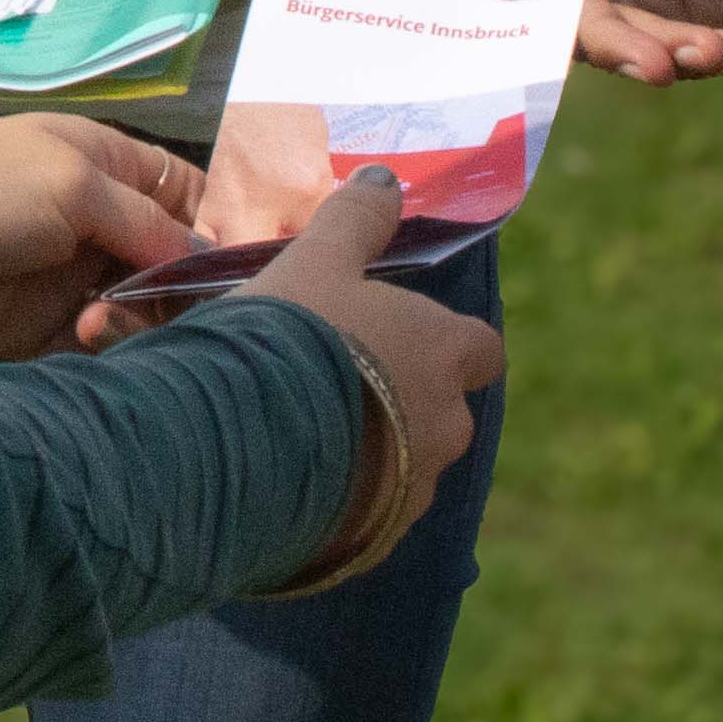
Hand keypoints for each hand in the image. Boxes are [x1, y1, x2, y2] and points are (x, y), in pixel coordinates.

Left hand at [0, 117, 203, 360]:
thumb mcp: (77, 184)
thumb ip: (149, 223)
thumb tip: (209, 259)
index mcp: (117, 170)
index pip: (196, 203)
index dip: (225, 236)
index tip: (244, 272)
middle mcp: (105, 225)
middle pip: (178, 269)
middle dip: (183, 291)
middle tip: (168, 305)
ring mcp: (76, 279)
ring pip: (144, 314)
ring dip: (138, 321)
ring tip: (98, 317)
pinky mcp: (46, 331)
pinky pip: (101, 349)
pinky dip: (105, 350)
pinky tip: (85, 337)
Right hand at [216, 172, 505, 589]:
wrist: (241, 448)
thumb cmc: (290, 338)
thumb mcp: (316, 262)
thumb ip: (356, 222)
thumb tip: (387, 180)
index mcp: (446, 354)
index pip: (481, 348)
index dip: (449, 342)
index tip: (405, 335)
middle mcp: (447, 426)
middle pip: (444, 409)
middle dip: (405, 399)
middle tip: (339, 381)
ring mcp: (413, 491)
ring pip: (407, 465)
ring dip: (374, 451)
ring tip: (306, 433)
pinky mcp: (373, 542)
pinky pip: (369, 513)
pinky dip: (345, 497)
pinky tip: (292, 478)